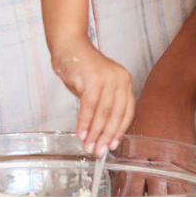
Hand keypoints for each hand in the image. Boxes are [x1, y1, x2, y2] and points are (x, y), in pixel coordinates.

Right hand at [51, 36, 134, 156]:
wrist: (68, 45)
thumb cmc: (81, 68)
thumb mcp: (98, 86)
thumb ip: (103, 105)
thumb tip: (101, 132)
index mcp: (125, 82)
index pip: (126, 112)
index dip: (119, 131)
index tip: (112, 145)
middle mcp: (120, 79)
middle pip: (116, 115)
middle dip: (106, 136)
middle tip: (98, 151)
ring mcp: (107, 78)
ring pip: (103, 113)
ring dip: (94, 132)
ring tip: (88, 145)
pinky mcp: (92, 79)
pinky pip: (89, 106)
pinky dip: (84, 122)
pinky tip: (80, 133)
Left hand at [119, 89, 195, 196]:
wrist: (169, 98)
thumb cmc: (145, 115)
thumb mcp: (129, 136)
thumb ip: (126, 159)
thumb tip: (120, 181)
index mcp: (136, 158)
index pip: (131, 189)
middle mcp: (155, 164)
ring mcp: (174, 163)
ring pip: (173, 195)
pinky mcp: (188, 160)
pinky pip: (188, 184)